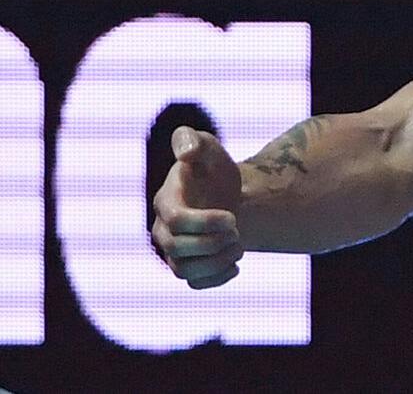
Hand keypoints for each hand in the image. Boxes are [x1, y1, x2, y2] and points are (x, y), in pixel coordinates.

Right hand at [150, 126, 245, 288]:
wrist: (226, 195)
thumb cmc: (214, 170)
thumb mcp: (208, 149)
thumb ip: (193, 141)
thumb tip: (186, 152)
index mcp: (166, 201)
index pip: (178, 221)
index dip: (207, 223)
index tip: (231, 217)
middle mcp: (163, 229)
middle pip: (179, 249)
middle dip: (215, 242)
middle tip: (237, 229)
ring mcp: (172, 250)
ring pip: (184, 271)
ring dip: (218, 261)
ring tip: (238, 245)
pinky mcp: (187, 266)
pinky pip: (194, 284)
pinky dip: (218, 278)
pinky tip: (235, 264)